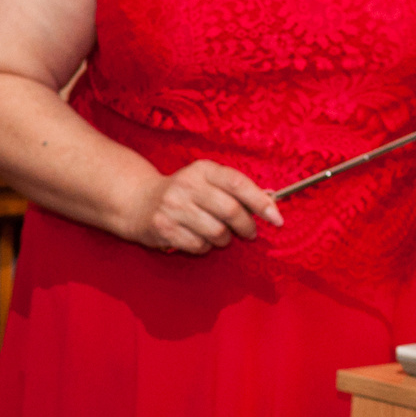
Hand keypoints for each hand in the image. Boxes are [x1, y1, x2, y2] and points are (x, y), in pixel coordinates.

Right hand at [120, 160, 282, 253]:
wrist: (138, 201)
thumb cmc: (183, 193)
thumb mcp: (206, 181)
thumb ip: (236, 189)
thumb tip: (271, 201)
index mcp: (202, 170)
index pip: (238, 184)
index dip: (261, 203)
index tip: (277, 219)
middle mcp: (187, 185)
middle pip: (230, 211)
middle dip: (246, 226)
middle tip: (250, 233)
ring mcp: (173, 207)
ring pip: (217, 232)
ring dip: (224, 239)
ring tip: (219, 235)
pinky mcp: (163, 228)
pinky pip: (199, 245)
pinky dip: (205, 247)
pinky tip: (199, 239)